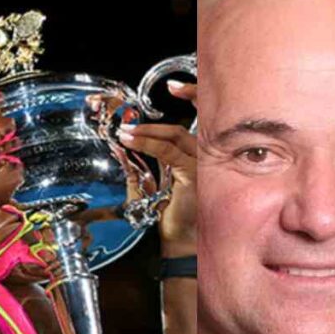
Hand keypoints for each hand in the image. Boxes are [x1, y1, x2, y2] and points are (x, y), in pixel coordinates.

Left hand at [118, 81, 196, 256]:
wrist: (185, 245)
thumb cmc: (176, 221)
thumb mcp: (159, 187)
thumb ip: (150, 165)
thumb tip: (128, 148)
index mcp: (204, 159)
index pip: (199, 123)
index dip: (192, 99)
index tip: (176, 88)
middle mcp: (209, 159)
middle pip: (185, 125)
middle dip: (156, 119)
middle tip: (130, 116)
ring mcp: (205, 165)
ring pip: (176, 134)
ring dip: (146, 130)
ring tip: (125, 131)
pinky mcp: (195, 174)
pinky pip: (168, 152)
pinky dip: (146, 143)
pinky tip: (130, 141)